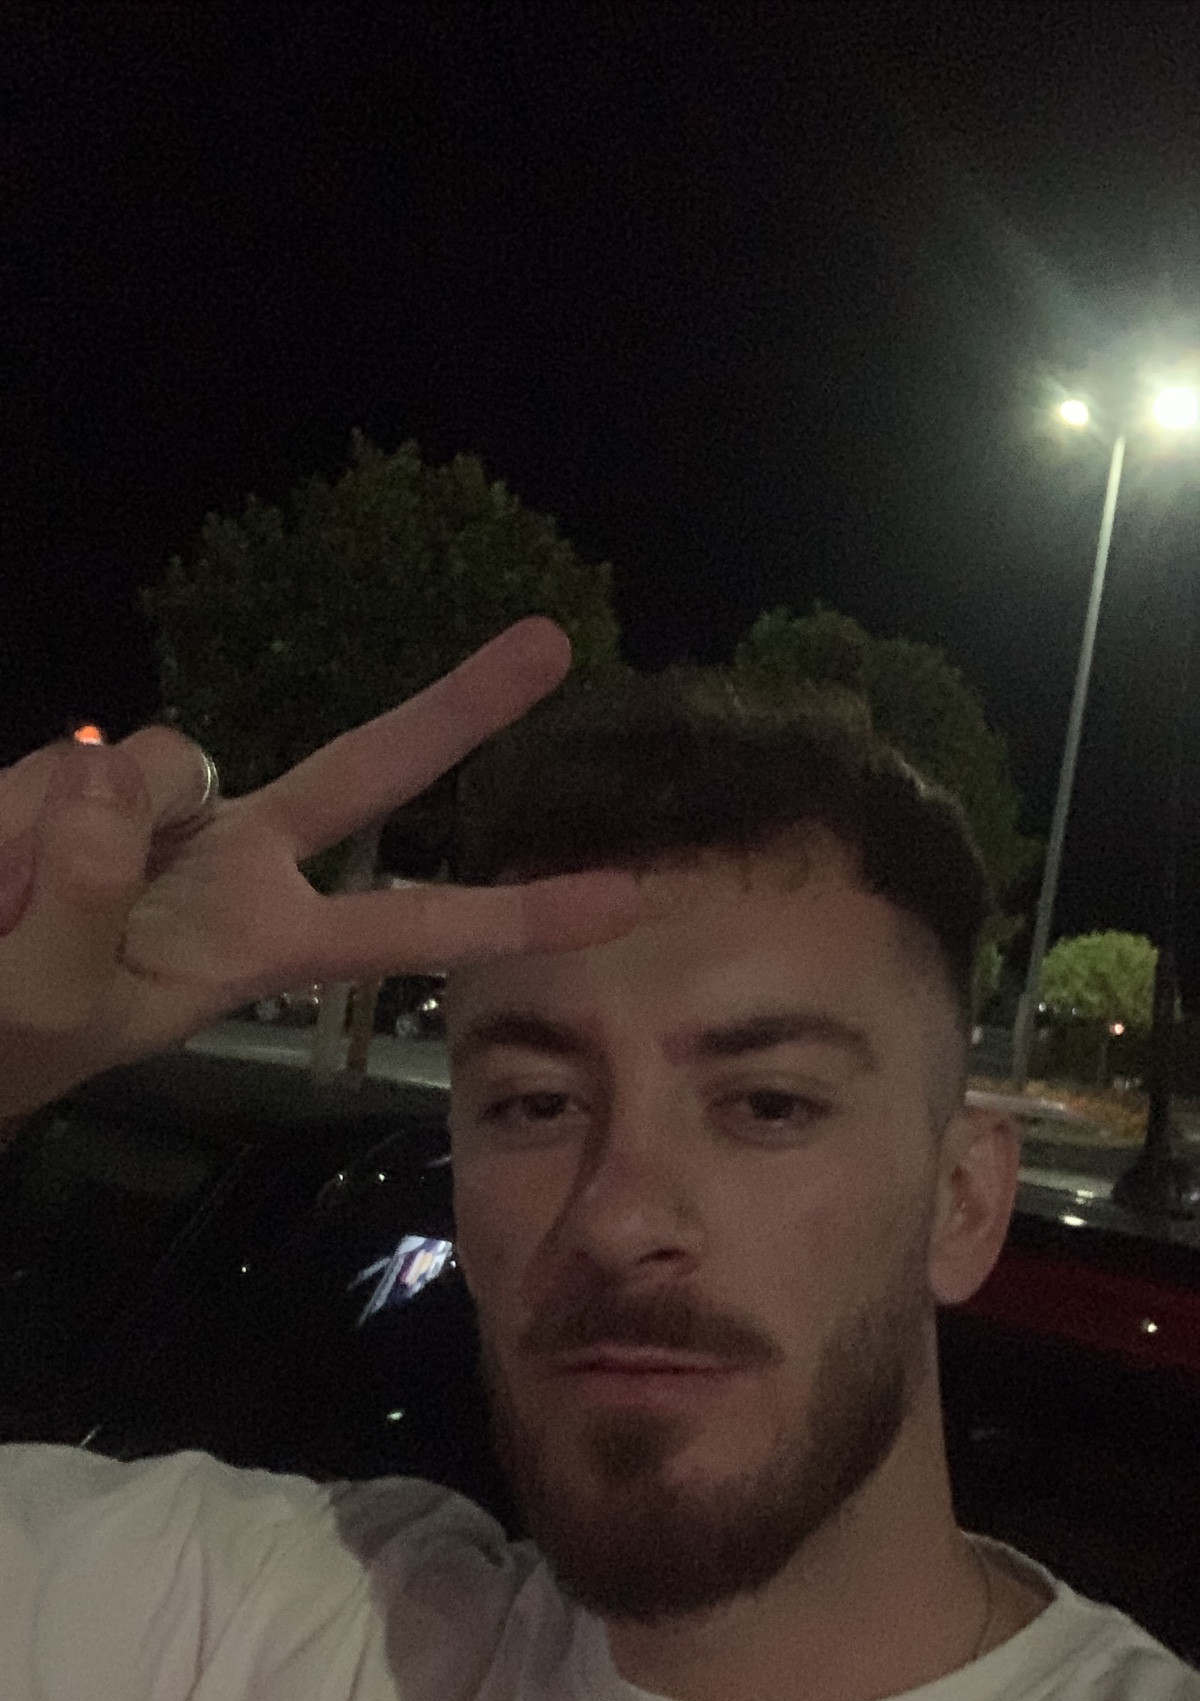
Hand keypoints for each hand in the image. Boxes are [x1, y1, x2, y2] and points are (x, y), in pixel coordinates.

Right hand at [0, 619, 640, 1116]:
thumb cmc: (5, 1038)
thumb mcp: (51, 1001)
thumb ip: (89, 897)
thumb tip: (123, 773)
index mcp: (260, 942)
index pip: (411, 927)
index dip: (515, 914)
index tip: (629, 901)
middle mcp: (236, 862)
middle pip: (365, 771)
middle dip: (458, 708)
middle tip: (554, 643)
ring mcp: (164, 811)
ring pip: (160, 758)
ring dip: (68, 833)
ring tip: (8, 908)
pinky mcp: (88, 776)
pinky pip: (68, 763)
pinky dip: (15, 817)